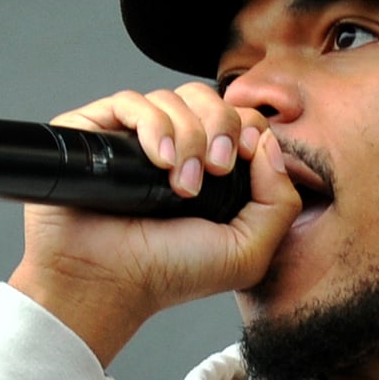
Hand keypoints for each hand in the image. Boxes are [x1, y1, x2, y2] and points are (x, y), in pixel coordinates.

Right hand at [8, 83, 301, 365]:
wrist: (108, 282)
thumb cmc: (169, 274)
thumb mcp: (247, 252)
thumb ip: (279, 202)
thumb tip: (269, 144)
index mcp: (211, 173)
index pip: (238, 120)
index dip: (246, 127)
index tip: (241, 157)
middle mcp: (175, 150)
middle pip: (209, 99)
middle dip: (220, 127)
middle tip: (216, 169)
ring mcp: (136, 139)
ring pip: (173, 98)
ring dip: (188, 136)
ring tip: (180, 184)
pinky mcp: (99, 131)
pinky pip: (132, 101)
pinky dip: (154, 126)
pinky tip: (160, 162)